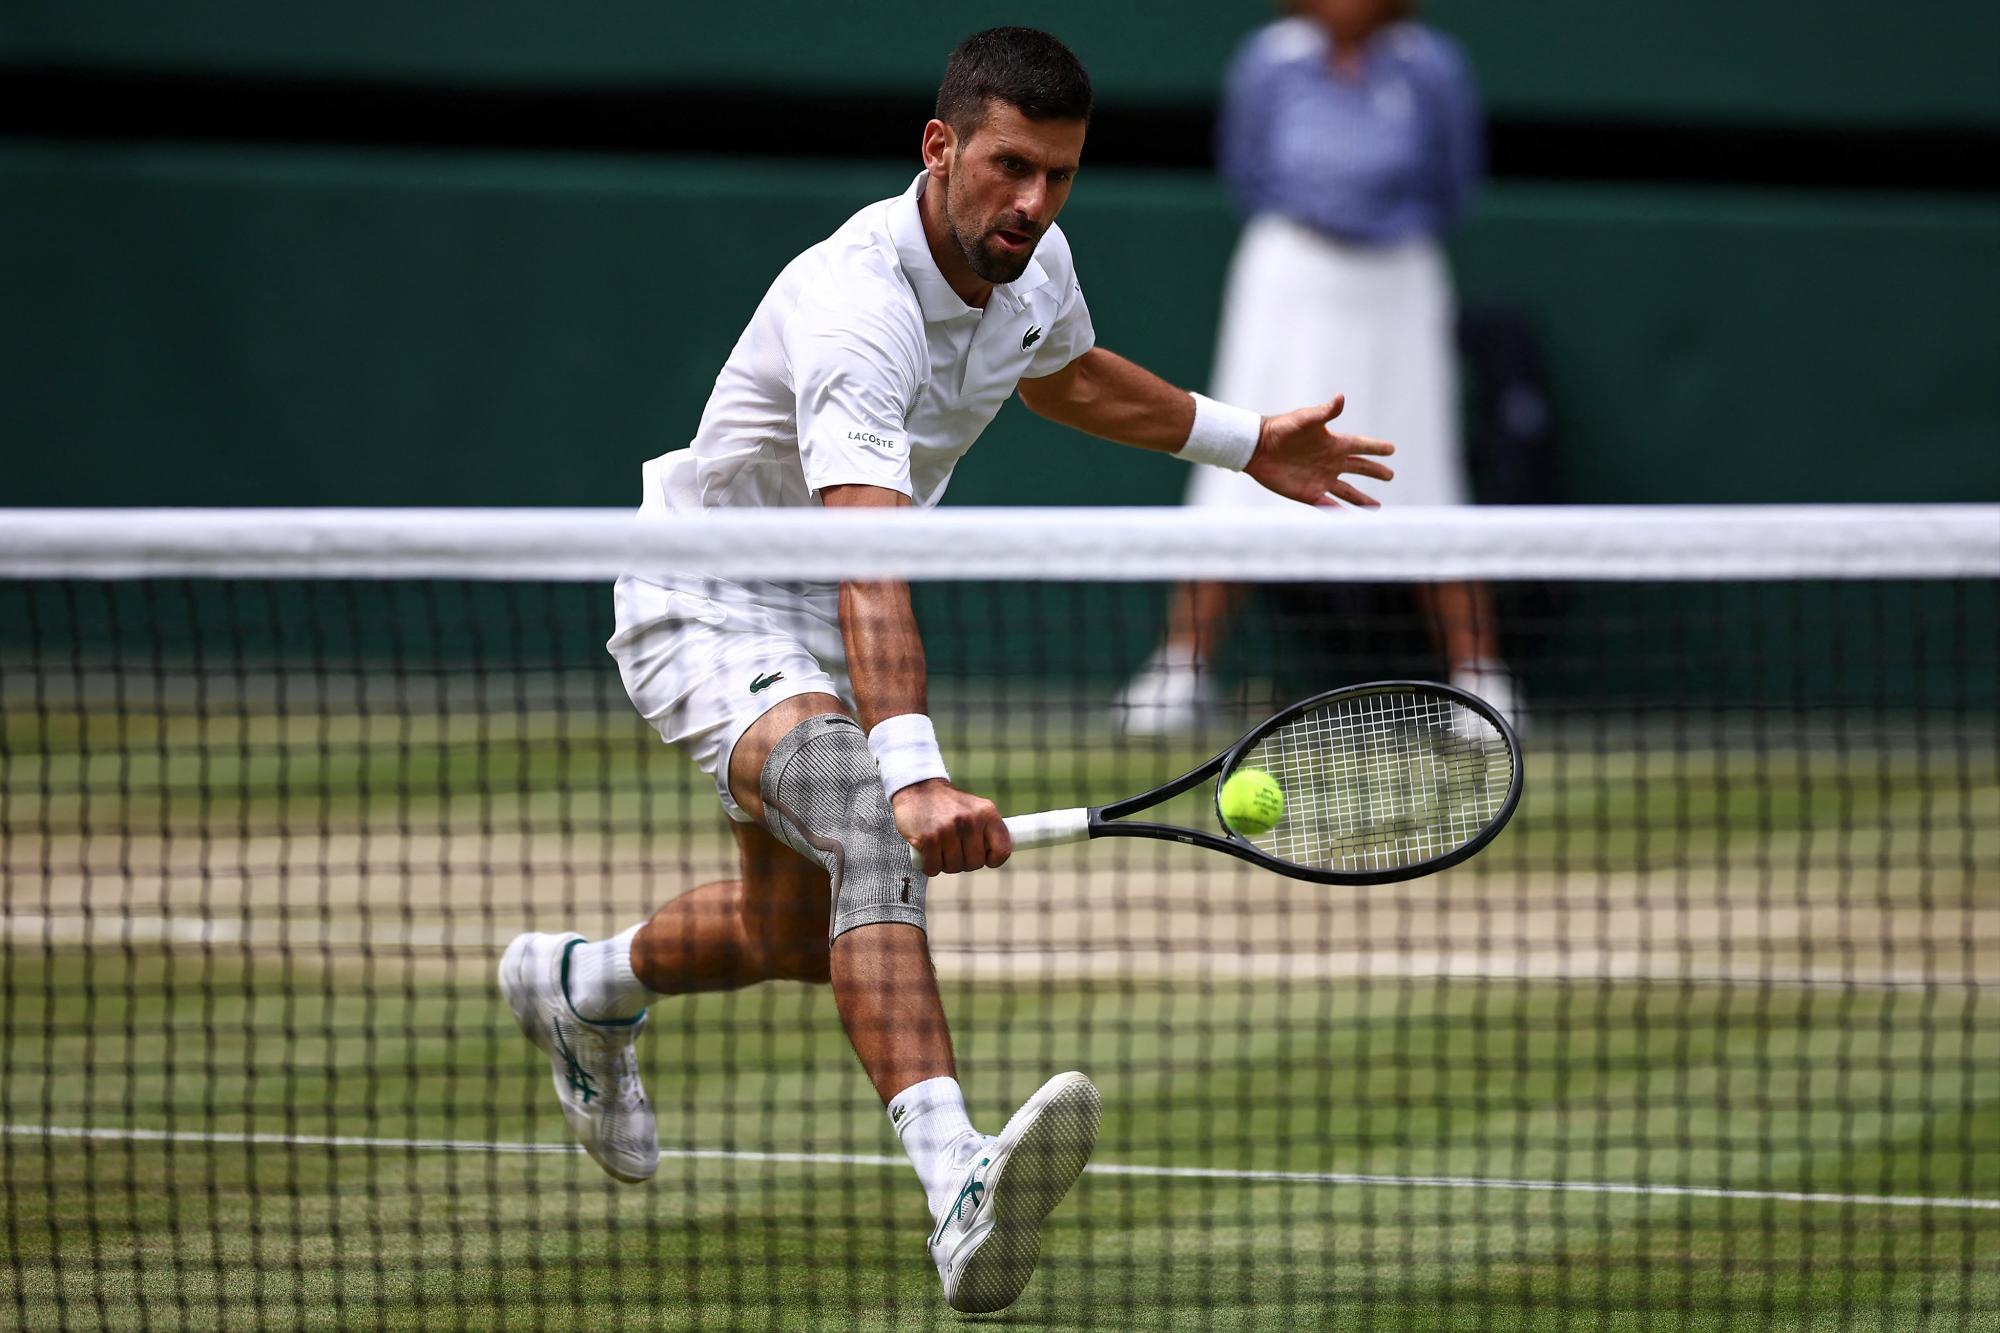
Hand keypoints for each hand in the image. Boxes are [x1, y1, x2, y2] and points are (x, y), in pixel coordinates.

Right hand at [893, 779, 1011, 875]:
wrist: (917, 788)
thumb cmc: (948, 805)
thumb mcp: (974, 809)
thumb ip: (986, 830)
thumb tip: (995, 857)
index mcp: (987, 813)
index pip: (1003, 849)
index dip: (994, 860)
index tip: (985, 859)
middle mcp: (970, 820)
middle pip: (975, 863)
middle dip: (964, 862)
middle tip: (955, 850)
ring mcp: (948, 829)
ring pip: (954, 867)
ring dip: (945, 864)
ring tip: (940, 848)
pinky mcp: (928, 838)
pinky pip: (933, 868)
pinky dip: (929, 866)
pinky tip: (927, 854)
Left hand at [1245, 394, 1395, 508]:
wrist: (1257, 447)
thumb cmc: (1281, 428)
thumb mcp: (1305, 419)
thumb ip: (1324, 412)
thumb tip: (1341, 396)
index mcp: (1333, 443)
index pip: (1361, 446)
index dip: (1376, 448)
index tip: (1392, 449)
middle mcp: (1330, 462)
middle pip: (1359, 468)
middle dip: (1374, 471)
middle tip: (1390, 475)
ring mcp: (1320, 479)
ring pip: (1347, 492)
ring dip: (1362, 499)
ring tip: (1377, 506)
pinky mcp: (1308, 493)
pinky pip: (1328, 505)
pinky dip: (1340, 512)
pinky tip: (1350, 519)